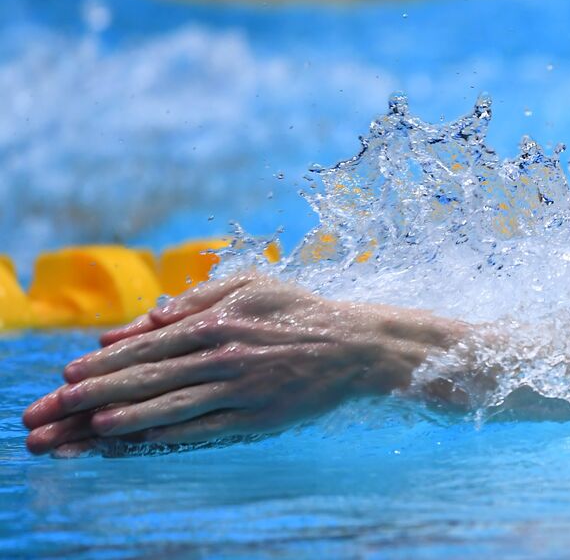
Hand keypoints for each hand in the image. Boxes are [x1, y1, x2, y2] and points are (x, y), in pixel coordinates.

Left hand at [23, 274, 408, 455]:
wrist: (357, 345)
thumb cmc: (299, 312)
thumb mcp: (249, 287)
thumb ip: (194, 300)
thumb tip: (141, 320)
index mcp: (218, 321)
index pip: (146, 345)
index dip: (102, 362)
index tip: (65, 376)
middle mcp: (223, 355)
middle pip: (147, 378)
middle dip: (91, 395)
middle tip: (52, 412)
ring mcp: (241, 389)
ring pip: (170, 406)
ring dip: (121, 420)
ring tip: (81, 432)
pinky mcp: (259, 418)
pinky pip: (205, 429)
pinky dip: (167, 436)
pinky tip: (136, 443)